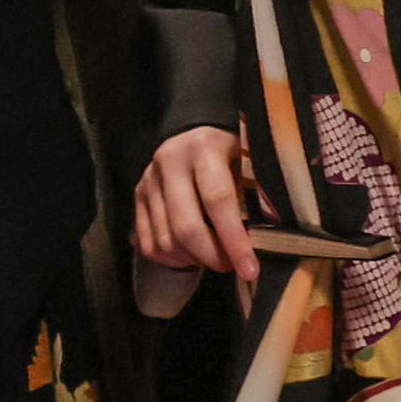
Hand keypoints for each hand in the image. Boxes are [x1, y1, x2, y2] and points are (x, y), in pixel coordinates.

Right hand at [132, 123, 259, 290]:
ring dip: (192, 258)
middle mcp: (169, 162)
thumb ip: (253, 196)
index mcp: (204, 148)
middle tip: (230, 266)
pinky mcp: (136, 195)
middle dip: (211, 256)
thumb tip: (264, 244)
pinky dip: (170, 259)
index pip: (217, 200)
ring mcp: (149, 180)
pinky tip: (189, 254)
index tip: (250, 270)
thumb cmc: (232, 151)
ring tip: (212, 255)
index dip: (234, 240)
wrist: (195, 131)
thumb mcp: (248, 162)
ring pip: (165, 240)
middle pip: (185, 226)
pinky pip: (148, 244)